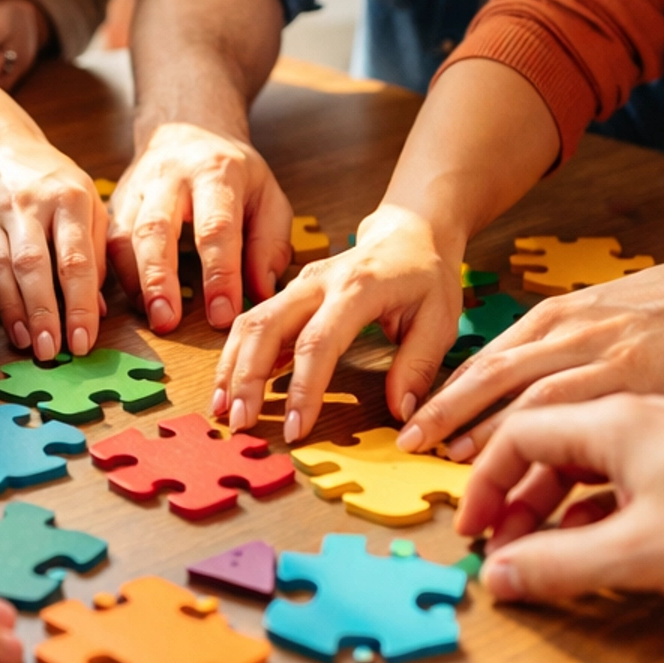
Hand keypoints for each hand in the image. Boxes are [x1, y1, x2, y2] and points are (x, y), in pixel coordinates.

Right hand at [0, 139, 106, 359]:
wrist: (1, 149)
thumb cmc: (57, 186)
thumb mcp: (90, 206)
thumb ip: (97, 256)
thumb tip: (97, 312)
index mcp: (71, 198)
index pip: (76, 259)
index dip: (79, 304)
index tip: (83, 341)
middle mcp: (32, 204)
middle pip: (34, 265)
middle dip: (43, 313)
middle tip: (51, 352)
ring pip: (0, 268)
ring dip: (13, 311)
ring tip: (27, 344)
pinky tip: (1, 324)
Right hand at [107, 122, 292, 334]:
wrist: (188, 131)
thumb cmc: (233, 174)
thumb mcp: (268, 197)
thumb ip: (269, 245)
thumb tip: (260, 294)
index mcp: (215, 171)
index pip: (216, 227)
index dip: (219, 274)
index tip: (223, 314)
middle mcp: (169, 176)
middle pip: (156, 227)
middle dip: (160, 278)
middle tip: (167, 321)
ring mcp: (136, 189)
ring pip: (124, 236)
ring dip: (134, 282)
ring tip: (149, 317)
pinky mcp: (114, 204)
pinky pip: (106, 243)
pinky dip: (116, 276)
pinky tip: (132, 303)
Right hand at [212, 202, 460, 441]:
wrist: (408, 234)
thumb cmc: (425, 277)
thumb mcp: (440, 319)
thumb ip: (418, 365)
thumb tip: (401, 412)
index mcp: (358, 288)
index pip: (319, 341)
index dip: (303, 388)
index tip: (295, 428)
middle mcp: (319, 282)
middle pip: (267, 326)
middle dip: (247, 377)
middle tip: (240, 422)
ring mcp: (299, 285)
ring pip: (251, 322)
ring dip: (232, 366)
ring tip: (223, 409)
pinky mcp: (289, 293)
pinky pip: (255, 322)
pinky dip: (238, 355)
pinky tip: (233, 388)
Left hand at [399, 245, 663, 461]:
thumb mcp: (597, 323)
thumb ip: (559, 355)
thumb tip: (518, 401)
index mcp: (552, 318)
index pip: (484, 358)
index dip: (444, 393)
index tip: (411, 424)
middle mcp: (564, 329)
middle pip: (488, 371)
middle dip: (443, 409)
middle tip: (406, 443)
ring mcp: (596, 348)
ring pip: (521, 387)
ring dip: (480, 423)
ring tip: (445, 456)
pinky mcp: (632, 369)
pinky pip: (573, 401)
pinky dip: (539, 427)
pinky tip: (519, 451)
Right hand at [459, 394, 663, 607]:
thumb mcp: (636, 554)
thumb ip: (557, 565)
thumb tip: (499, 578)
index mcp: (615, 420)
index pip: (520, 434)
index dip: (486, 485)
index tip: (475, 529)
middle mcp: (636, 417)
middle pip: (549, 448)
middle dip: (516, 500)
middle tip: (499, 547)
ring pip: (585, 465)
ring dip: (552, 508)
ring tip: (538, 552)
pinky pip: (619, 479)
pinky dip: (592, 511)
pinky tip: (591, 545)